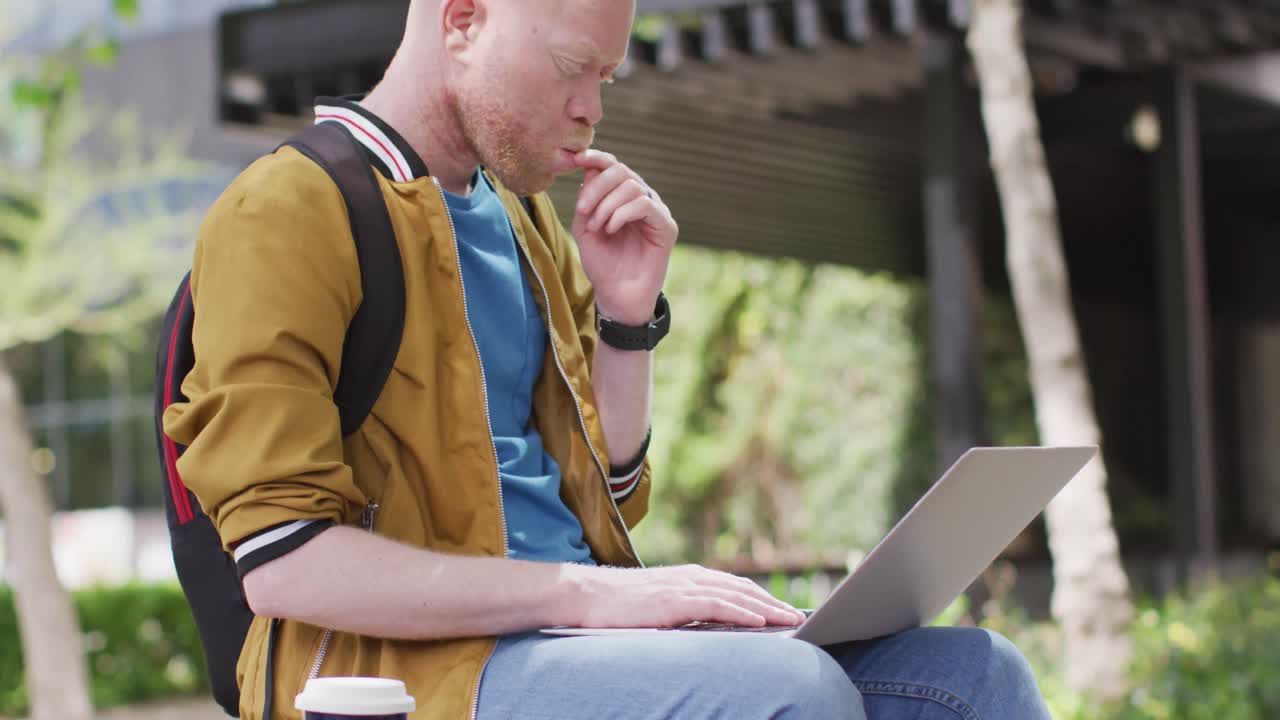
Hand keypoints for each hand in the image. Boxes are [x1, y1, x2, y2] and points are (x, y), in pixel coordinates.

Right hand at [564, 564, 806, 628]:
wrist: (586, 595)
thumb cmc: (619, 606)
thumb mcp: (659, 605)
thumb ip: (685, 610)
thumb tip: (711, 626)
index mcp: (689, 577)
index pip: (736, 586)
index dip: (764, 597)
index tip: (786, 610)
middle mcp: (691, 577)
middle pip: (743, 589)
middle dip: (774, 602)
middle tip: (799, 616)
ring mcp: (683, 587)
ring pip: (736, 595)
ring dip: (767, 608)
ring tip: (790, 620)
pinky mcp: (674, 601)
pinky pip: (716, 606)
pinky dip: (741, 612)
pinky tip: (759, 622)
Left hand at [571, 150, 677, 324]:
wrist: (617, 297)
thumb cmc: (602, 265)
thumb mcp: (585, 229)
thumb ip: (586, 201)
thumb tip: (589, 169)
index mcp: (622, 197)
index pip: (612, 166)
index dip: (596, 157)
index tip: (576, 159)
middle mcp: (642, 199)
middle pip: (621, 171)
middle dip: (597, 186)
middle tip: (582, 210)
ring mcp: (656, 211)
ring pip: (632, 186)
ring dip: (607, 204)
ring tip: (597, 227)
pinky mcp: (666, 226)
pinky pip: (644, 203)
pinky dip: (621, 213)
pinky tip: (611, 229)